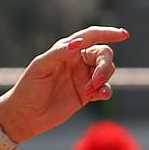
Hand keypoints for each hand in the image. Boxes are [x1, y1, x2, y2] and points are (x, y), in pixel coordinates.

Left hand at [0, 25, 128, 143]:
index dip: (107, 33)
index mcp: (65, 50)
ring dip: (103, 78)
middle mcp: (76, 61)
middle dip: (105, 65)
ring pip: (107, 70)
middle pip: (103, 54)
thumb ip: (58, 53)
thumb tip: (77, 44)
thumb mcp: (40, 68)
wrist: (24, 115)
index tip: (123, 35)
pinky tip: (99, 96)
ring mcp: (82, 78)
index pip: (90, 37)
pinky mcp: (86, 94)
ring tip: (88, 91)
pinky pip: (105, 89)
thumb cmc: (28, 89)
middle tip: (95, 80)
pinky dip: (106, 91)